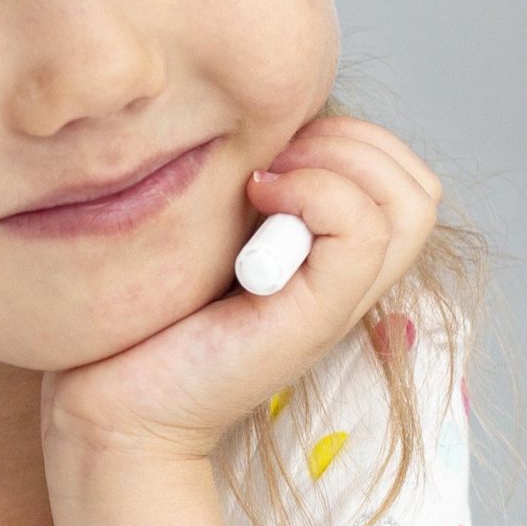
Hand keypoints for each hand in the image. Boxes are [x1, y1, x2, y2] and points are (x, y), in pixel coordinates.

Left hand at [41, 114, 441, 477]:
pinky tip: (255, 197)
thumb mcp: (205, 232)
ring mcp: (335, 302)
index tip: (269, 148)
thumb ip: (251, 188)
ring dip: (337, 162)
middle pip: (416, 185)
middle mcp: (346, 280)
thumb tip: (263, 121)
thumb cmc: (141, 317)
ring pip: (408, 202)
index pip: (401, 175)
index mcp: (328, 256)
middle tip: (269, 161)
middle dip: (351, 141)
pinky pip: (362, 230)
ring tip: (265, 180)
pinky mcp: (312, 319)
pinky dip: (318, 192)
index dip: (351, 138)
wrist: (110, 405)